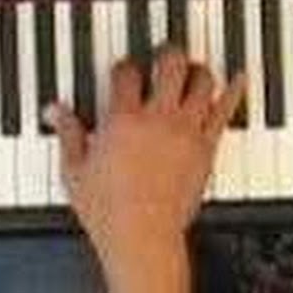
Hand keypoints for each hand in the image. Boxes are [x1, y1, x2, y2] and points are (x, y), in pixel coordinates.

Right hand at [46, 45, 246, 272]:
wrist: (142, 237)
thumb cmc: (108, 211)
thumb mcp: (74, 171)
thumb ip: (67, 134)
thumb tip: (54, 111)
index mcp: (122, 120)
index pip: (126, 74)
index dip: (124, 67)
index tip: (122, 71)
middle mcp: (157, 119)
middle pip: (169, 64)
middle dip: (165, 55)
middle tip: (161, 56)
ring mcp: (185, 132)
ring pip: (202, 80)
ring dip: (197, 70)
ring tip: (191, 69)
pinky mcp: (206, 148)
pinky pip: (225, 111)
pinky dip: (234, 90)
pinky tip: (238, 78)